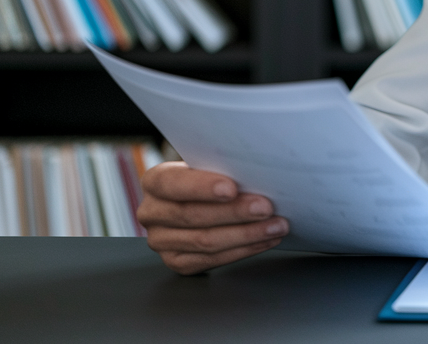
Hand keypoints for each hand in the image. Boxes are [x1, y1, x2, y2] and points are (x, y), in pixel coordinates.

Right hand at [137, 161, 288, 274]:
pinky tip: (265, 240)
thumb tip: (256, 172)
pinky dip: (244, 249)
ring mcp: (161, 241)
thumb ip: (221, 167)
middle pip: (193, 215)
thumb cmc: (209, 178)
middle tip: (266, 207)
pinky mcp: (177, 262)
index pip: (173, 184)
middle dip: (234, 212)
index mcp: (155, 181)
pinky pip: (212, 260)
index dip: (202, 187)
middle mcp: (152, 213)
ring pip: (206, 241)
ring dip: (247, 234)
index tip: (231, 188)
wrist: (198, 200)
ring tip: (275, 225)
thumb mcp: (208, 164)